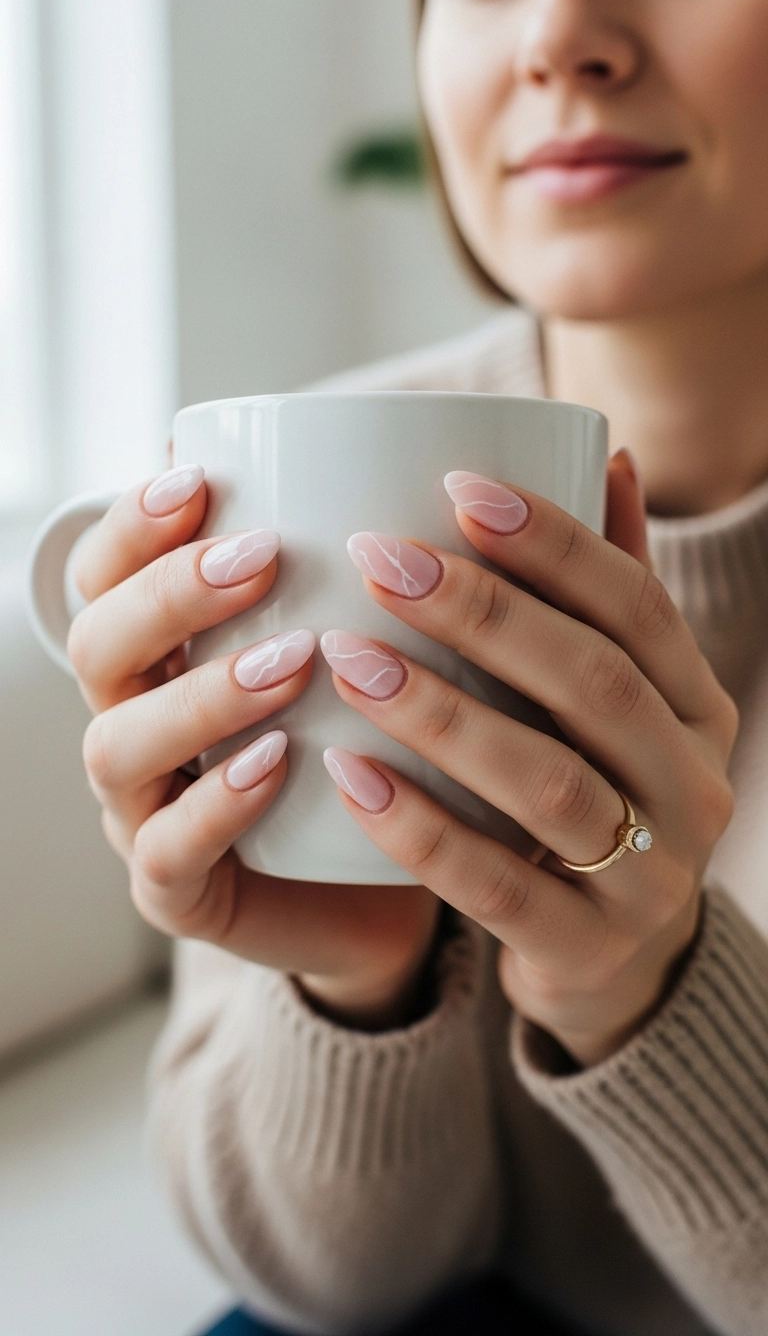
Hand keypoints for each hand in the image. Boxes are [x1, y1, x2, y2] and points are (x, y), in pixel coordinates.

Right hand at [68, 465, 439, 1030]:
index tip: (204, 473)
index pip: (112, 567)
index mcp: (176, 645)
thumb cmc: (406, 749)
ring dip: (205, 693)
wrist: (390, 891)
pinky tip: (284, 762)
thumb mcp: (428, 648)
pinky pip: (171, 853)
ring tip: (294, 659)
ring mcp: (152, 809)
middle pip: (102, 643)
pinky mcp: (182, 891)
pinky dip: (219, 805)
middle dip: (171, 591)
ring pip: (122, 745)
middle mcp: (144, 718)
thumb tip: (609, 462)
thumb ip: (486, 561)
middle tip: (262, 555)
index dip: (137, 518)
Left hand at [319, 453, 738, 1065]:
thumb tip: (609, 452)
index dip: (554, 541)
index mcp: (697, 706)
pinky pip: (497, 886)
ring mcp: (651, 876)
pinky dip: (420, 828)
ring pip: (548, 783)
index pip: (636, 605)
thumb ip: (609, 593)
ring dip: (443, 714)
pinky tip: (346, 773)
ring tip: (347, 658)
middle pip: (594, 682)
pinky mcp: (586, 949)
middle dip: (485, 613)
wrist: (612, 960)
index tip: (457, 485)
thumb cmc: (594, 793)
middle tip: (378, 559)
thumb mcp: (617, 700)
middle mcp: (693, 785)